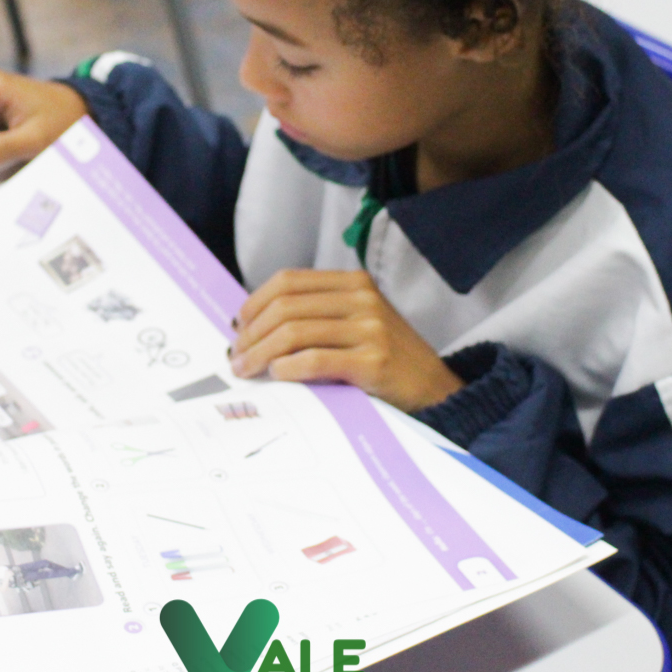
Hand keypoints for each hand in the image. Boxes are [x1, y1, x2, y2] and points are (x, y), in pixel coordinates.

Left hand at [229, 269, 462, 411]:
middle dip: (252, 333)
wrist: (435, 390)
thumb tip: (255, 326)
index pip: (289, 281)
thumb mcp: (358, 322)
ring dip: (261, 353)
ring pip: (294, 332)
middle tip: (236, 357)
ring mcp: (370, 329)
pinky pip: (314, 359)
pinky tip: (277, 375)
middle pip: (286, 306)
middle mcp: (362, 299)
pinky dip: (287, 368)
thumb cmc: (388, 360)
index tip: (239, 326)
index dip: (256, 302)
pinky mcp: (372, 361)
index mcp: (354, 283)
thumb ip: (318, 315)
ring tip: (247, 371)